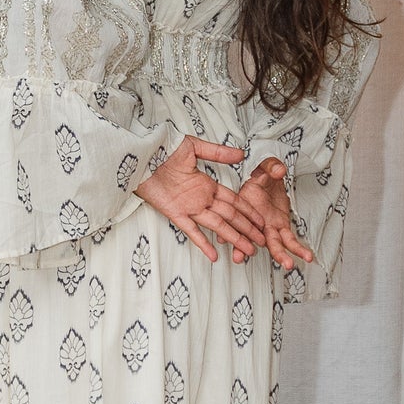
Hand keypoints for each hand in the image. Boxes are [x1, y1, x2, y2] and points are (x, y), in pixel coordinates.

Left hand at [135, 136, 255, 262]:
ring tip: (247, 250)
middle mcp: (201, 198)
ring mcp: (190, 208)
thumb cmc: (164, 150)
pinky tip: (214, 256)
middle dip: (247, 229)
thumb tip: (241, 154)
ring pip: (217, 226)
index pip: (234, 201)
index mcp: (208, 184)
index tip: (260, 221)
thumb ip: (218, 153)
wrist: (142, 157)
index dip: (248, 211)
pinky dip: (203, 244)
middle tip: (260, 242)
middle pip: (230, 216)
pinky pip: (192, 231)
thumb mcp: (194, 147)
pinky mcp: (176, 214)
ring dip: (233, 238)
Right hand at [233, 157, 314, 275]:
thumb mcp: (266, 166)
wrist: (273, 180)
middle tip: (242, 257)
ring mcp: (268, 227)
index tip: (221, 239)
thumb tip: (279, 170)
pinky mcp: (281, 228)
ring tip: (288, 264)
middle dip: (244, 248)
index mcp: (246, 205)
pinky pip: (290, 241)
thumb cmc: (264, 174)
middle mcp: (255, 221)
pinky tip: (307, 257)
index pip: (235, 219)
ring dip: (279, 255)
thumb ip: (272, 167)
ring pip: (273, 244)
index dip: (227, 228)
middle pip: (249, 236)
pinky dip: (298, 249)